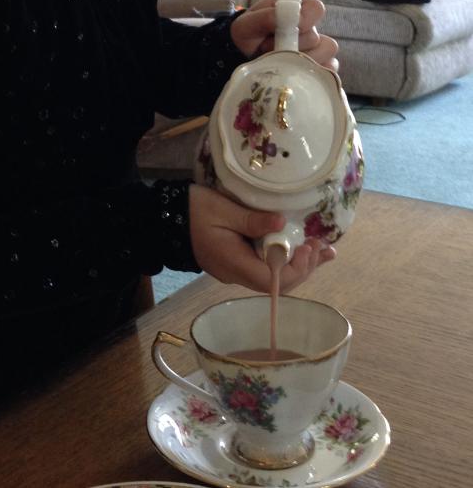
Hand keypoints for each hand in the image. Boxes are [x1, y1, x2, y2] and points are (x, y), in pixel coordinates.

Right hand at [188, 184, 335, 292]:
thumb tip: (282, 223)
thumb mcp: (223, 209)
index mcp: (233, 263)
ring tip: (324, 250)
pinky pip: (267, 268)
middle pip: (278, 284)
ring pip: (275, 278)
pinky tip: (304, 250)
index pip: (272, 280)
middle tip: (320, 245)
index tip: (307, 247)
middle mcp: (237, 274)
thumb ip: (252, 219)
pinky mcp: (238, 263)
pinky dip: (287, 260)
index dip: (295, 268)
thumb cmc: (194, 211)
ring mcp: (237, 271)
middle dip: (304, 266)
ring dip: (300, 265)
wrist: (168, 219)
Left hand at [230, 0, 338, 71]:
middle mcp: (310, 29)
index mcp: (297, 10)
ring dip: (300, 62)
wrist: (240, 57)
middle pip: (319, 39)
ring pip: (326, 56)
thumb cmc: (247, 35)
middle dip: (292, 47)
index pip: (316, 9)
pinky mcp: (317, 68)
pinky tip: (293, 74)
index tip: (286, 29)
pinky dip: (312, 75)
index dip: (305, 20)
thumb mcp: (248, 23)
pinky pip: (327, 72)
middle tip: (269, 49)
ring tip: (278, 62)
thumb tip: (291, 17)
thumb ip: (265, 16)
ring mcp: (316, 49)